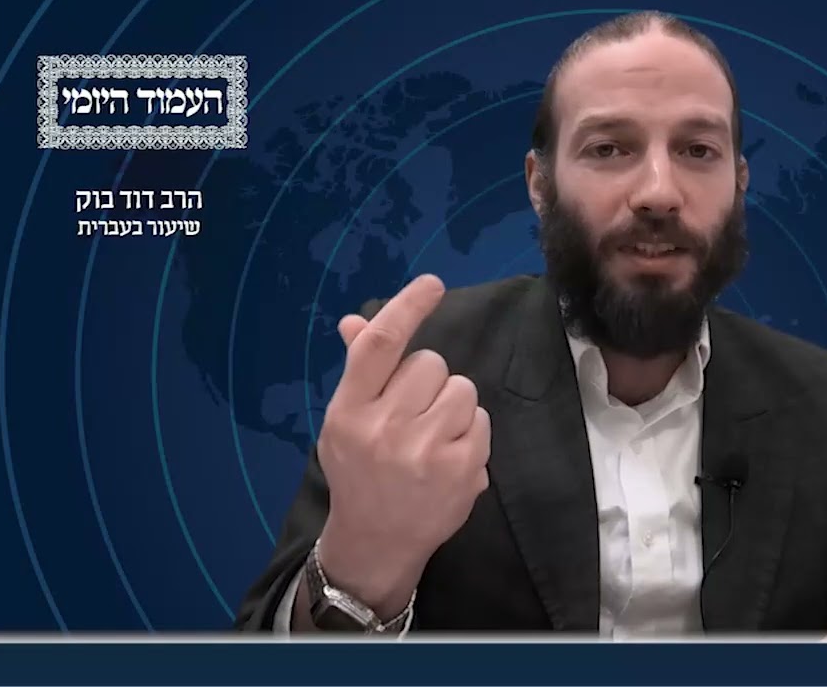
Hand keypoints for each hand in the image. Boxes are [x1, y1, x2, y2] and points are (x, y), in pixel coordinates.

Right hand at [315, 274, 490, 615]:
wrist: (376, 542)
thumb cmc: (360, 472)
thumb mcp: (345, 422)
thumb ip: (359, 371)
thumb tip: (356, 320)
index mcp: (349, 411)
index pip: (380, 347)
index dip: (407, 308)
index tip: (431, 285)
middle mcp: (383, 428)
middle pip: (430, 363)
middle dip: (429, 381)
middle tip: (414, 413)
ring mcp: (423, 451)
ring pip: (462, 388)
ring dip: (453, 405)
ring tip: (432, 437)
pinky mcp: (459, 470)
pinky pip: (480, 421)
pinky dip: (471, 433)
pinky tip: (449, 457)